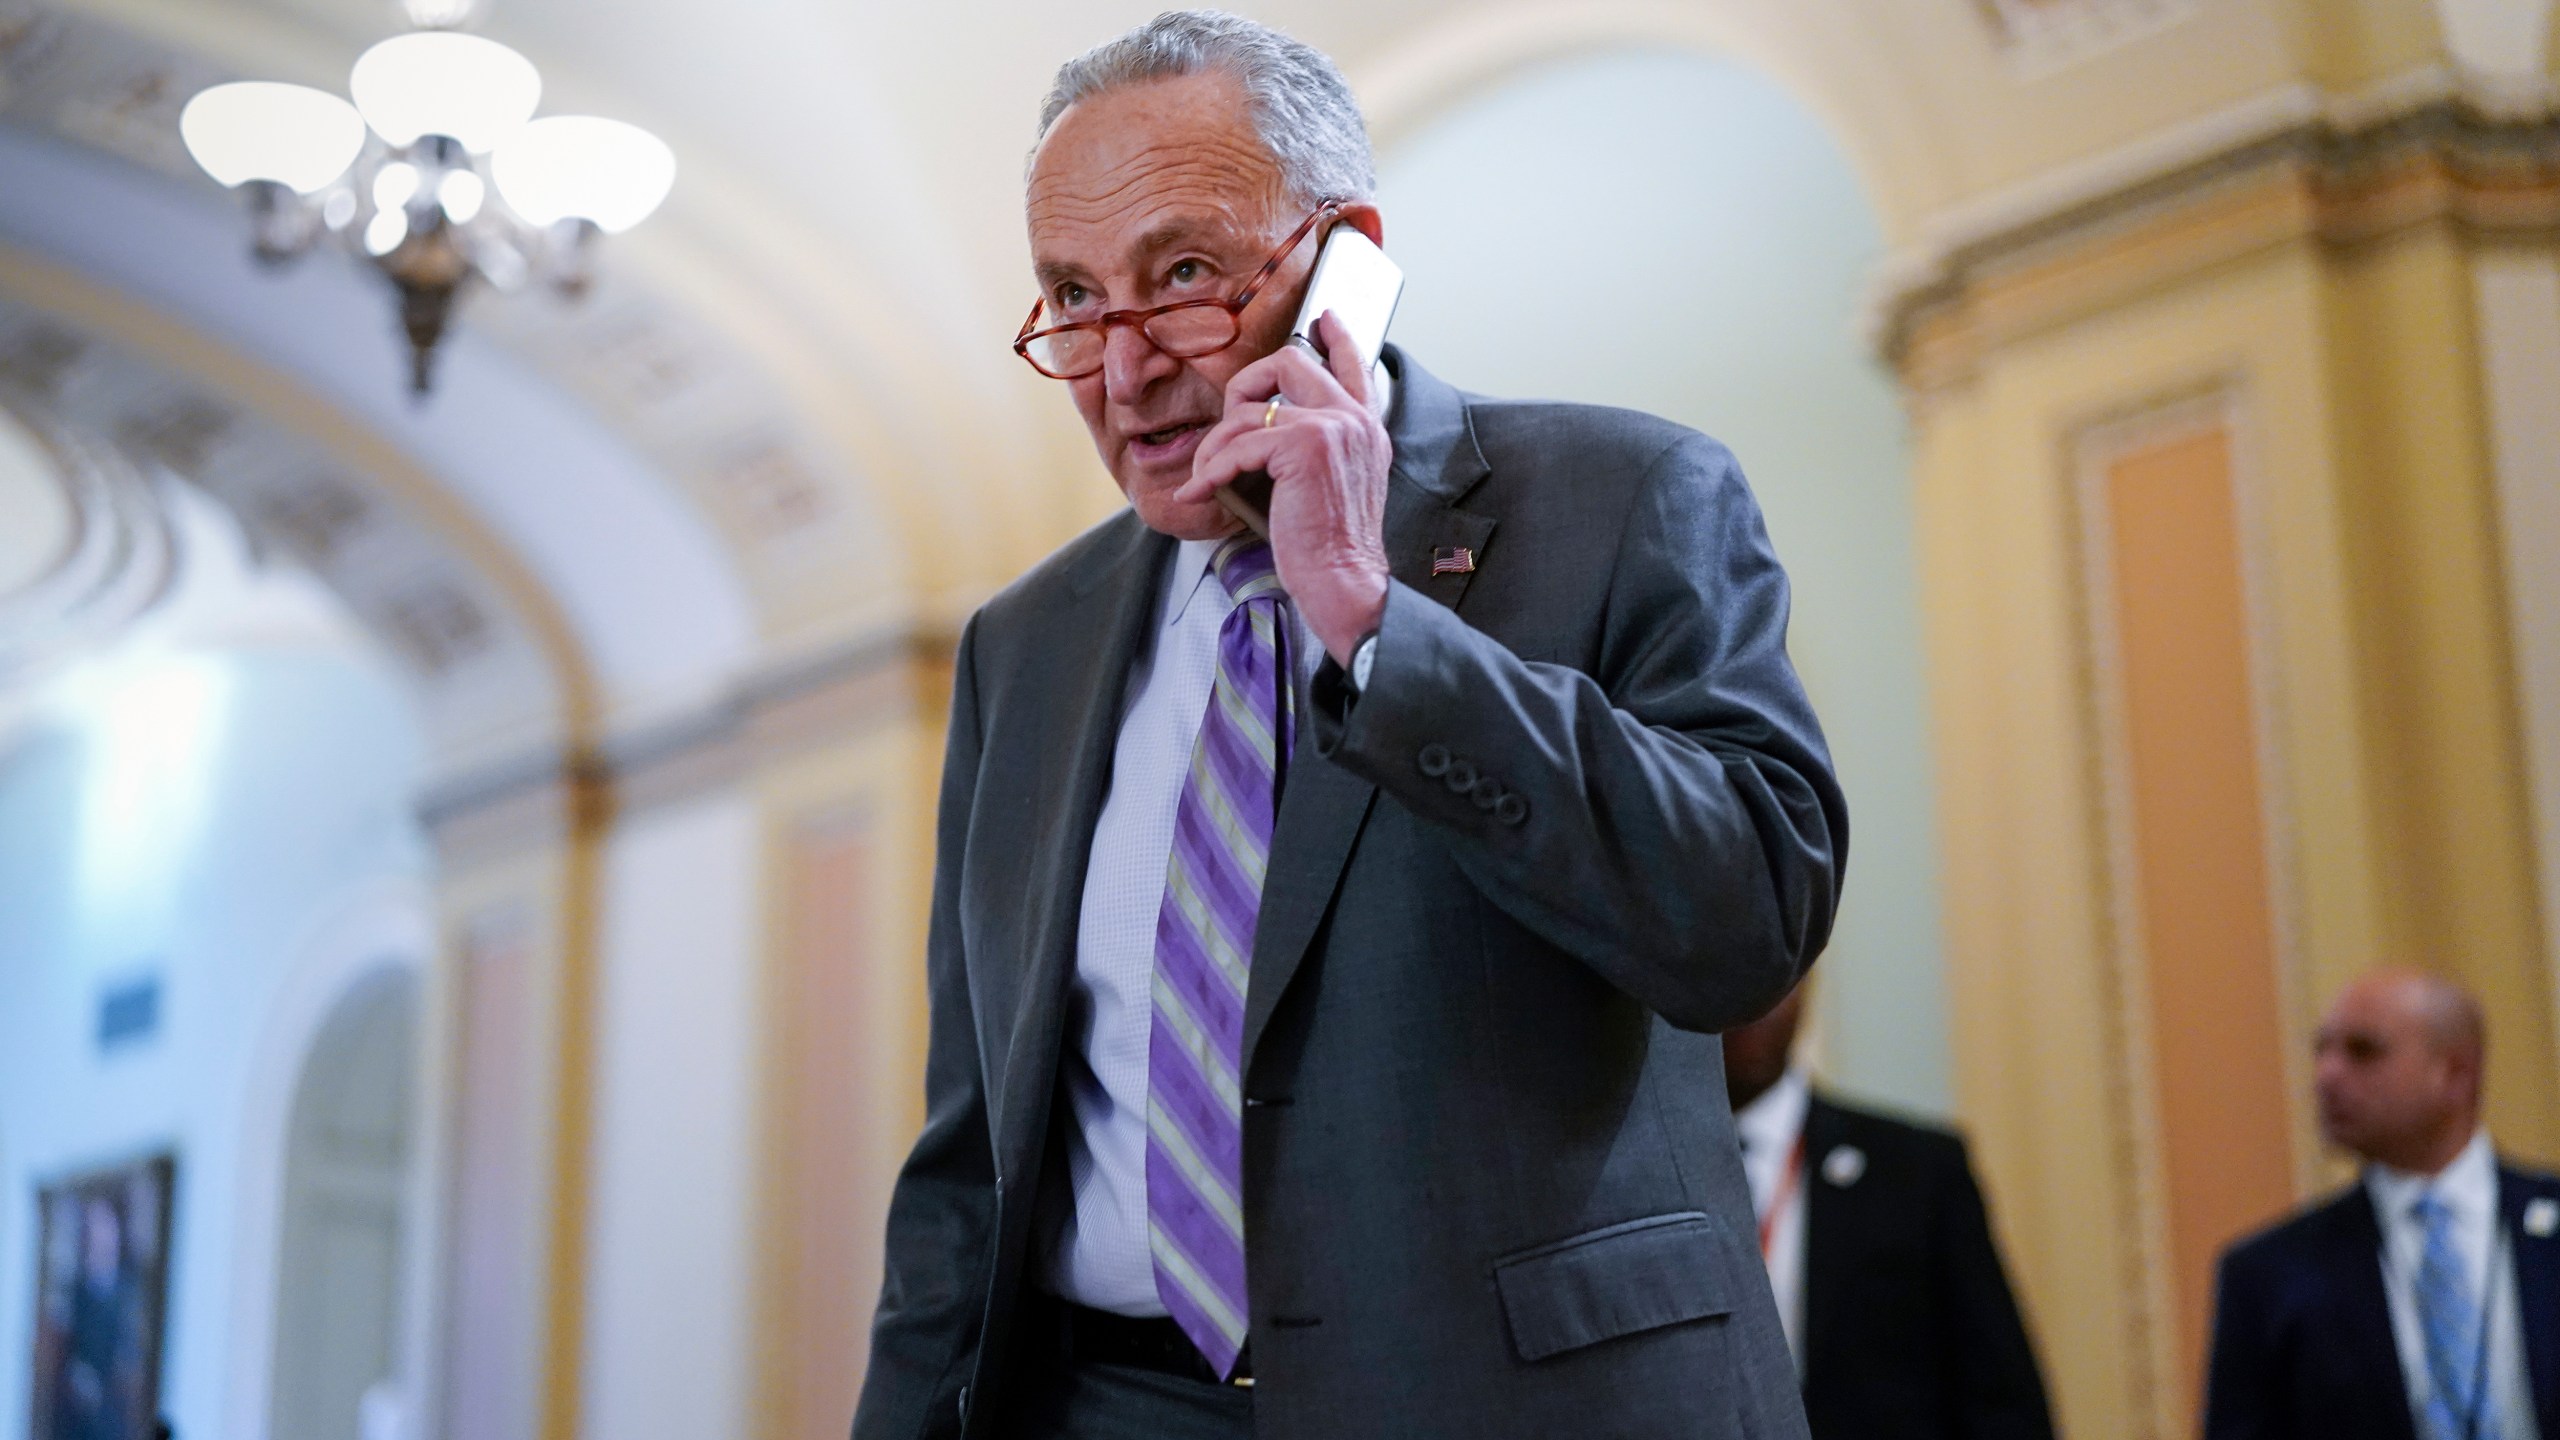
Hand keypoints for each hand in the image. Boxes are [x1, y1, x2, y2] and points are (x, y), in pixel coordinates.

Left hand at [1180, 311, 1391, 663]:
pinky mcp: (1305, 446)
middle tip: (1227, 425)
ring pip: (1249, 411)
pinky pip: (1237, 445)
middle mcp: (1354, 420)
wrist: (1345, 583)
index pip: (1354, 365)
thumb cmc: (1331, 550)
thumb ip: (1314, 452)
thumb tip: (1261, 436)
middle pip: (1290, 362)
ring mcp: (1333, 427)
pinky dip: (1210, 471)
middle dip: (1243, 386)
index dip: (1337, 336)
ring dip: (1215, 447)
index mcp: (1365, 429)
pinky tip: (1200, 493)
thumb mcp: (1332, 487)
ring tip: (1205, 478)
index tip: (1324, 318)